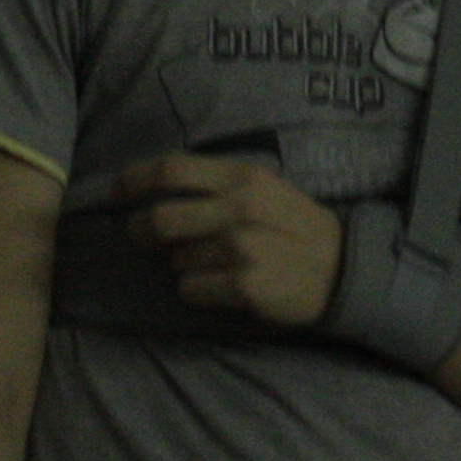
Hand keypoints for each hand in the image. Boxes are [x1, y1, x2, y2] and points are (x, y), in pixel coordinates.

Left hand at [112, 154, 340, 327]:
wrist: (344, 269)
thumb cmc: (296, 227)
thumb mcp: (265, 189)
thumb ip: (218, 186)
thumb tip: (158, 192)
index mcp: (243, 177)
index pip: (172, 170)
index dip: (135, 180)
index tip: (115, 191)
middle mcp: (240, 207)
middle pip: (162, 217)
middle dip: (139, 230)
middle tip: (138, 236)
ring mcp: (242, 247)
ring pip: (177, 259)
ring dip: (181, 265)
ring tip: (208, 265)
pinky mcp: (245, 284)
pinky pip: (192, 288)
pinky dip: (196, 290)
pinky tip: (219, 287)